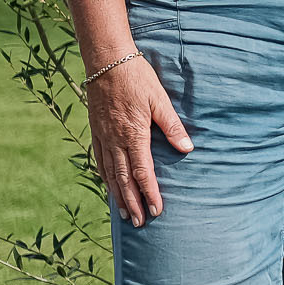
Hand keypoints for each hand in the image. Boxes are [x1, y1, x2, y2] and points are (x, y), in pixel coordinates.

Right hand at [87, 53, 189, 226]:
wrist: (106, 61)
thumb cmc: (137, 78)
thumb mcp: (160, 100)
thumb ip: (172, 126)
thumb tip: (187, 149)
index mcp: (133, 134)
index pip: (142, 172)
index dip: (149, 193)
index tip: (156, 211)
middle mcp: (115, 140)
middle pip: (123, 179)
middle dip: (132, 203)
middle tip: (138, 223)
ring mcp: (103, 136)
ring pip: (109, 173)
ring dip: (117, 195)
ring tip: (123, 213)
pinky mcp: (96, 131)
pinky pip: (99, 160)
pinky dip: (105, 177)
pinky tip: (109, 185)